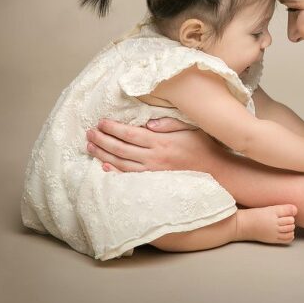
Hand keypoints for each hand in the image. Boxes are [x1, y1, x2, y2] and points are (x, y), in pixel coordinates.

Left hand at [85, 117, 211, 172]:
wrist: (215, 170)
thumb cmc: (202, 146)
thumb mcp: (190, 128)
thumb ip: (169, 124)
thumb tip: (148, 122)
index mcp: (161, 141)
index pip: (130, 134)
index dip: (113, 128)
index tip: (101, 122)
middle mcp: (154, 157)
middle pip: (121, 148)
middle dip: (102, 140)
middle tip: (88, 133)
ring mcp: (153, 171)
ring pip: (121, 163)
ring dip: (103, 155)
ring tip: (90, 147)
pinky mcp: (154, 180)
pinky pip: (130, 177)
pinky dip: (115, 172)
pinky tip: (104, 167)